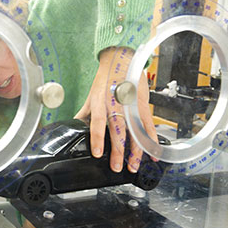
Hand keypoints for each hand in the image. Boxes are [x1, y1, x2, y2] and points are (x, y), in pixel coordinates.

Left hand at [74, 46, 157, 172]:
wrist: (121, 59)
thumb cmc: (105, 78)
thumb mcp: (91, 95)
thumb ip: (84, 113)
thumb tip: (74, 127)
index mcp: (100, 101)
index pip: (98, 122)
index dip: (98, 138)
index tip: (97, 153)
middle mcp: (116, 103)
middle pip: (118, 129)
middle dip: (118, 151)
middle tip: (117, 167)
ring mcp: (131, 104)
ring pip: (135, 130)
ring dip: (136, 150)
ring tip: (133, 166)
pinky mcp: (143, 105)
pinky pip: (148, 125)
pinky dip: (152, 140)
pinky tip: (153, 153)